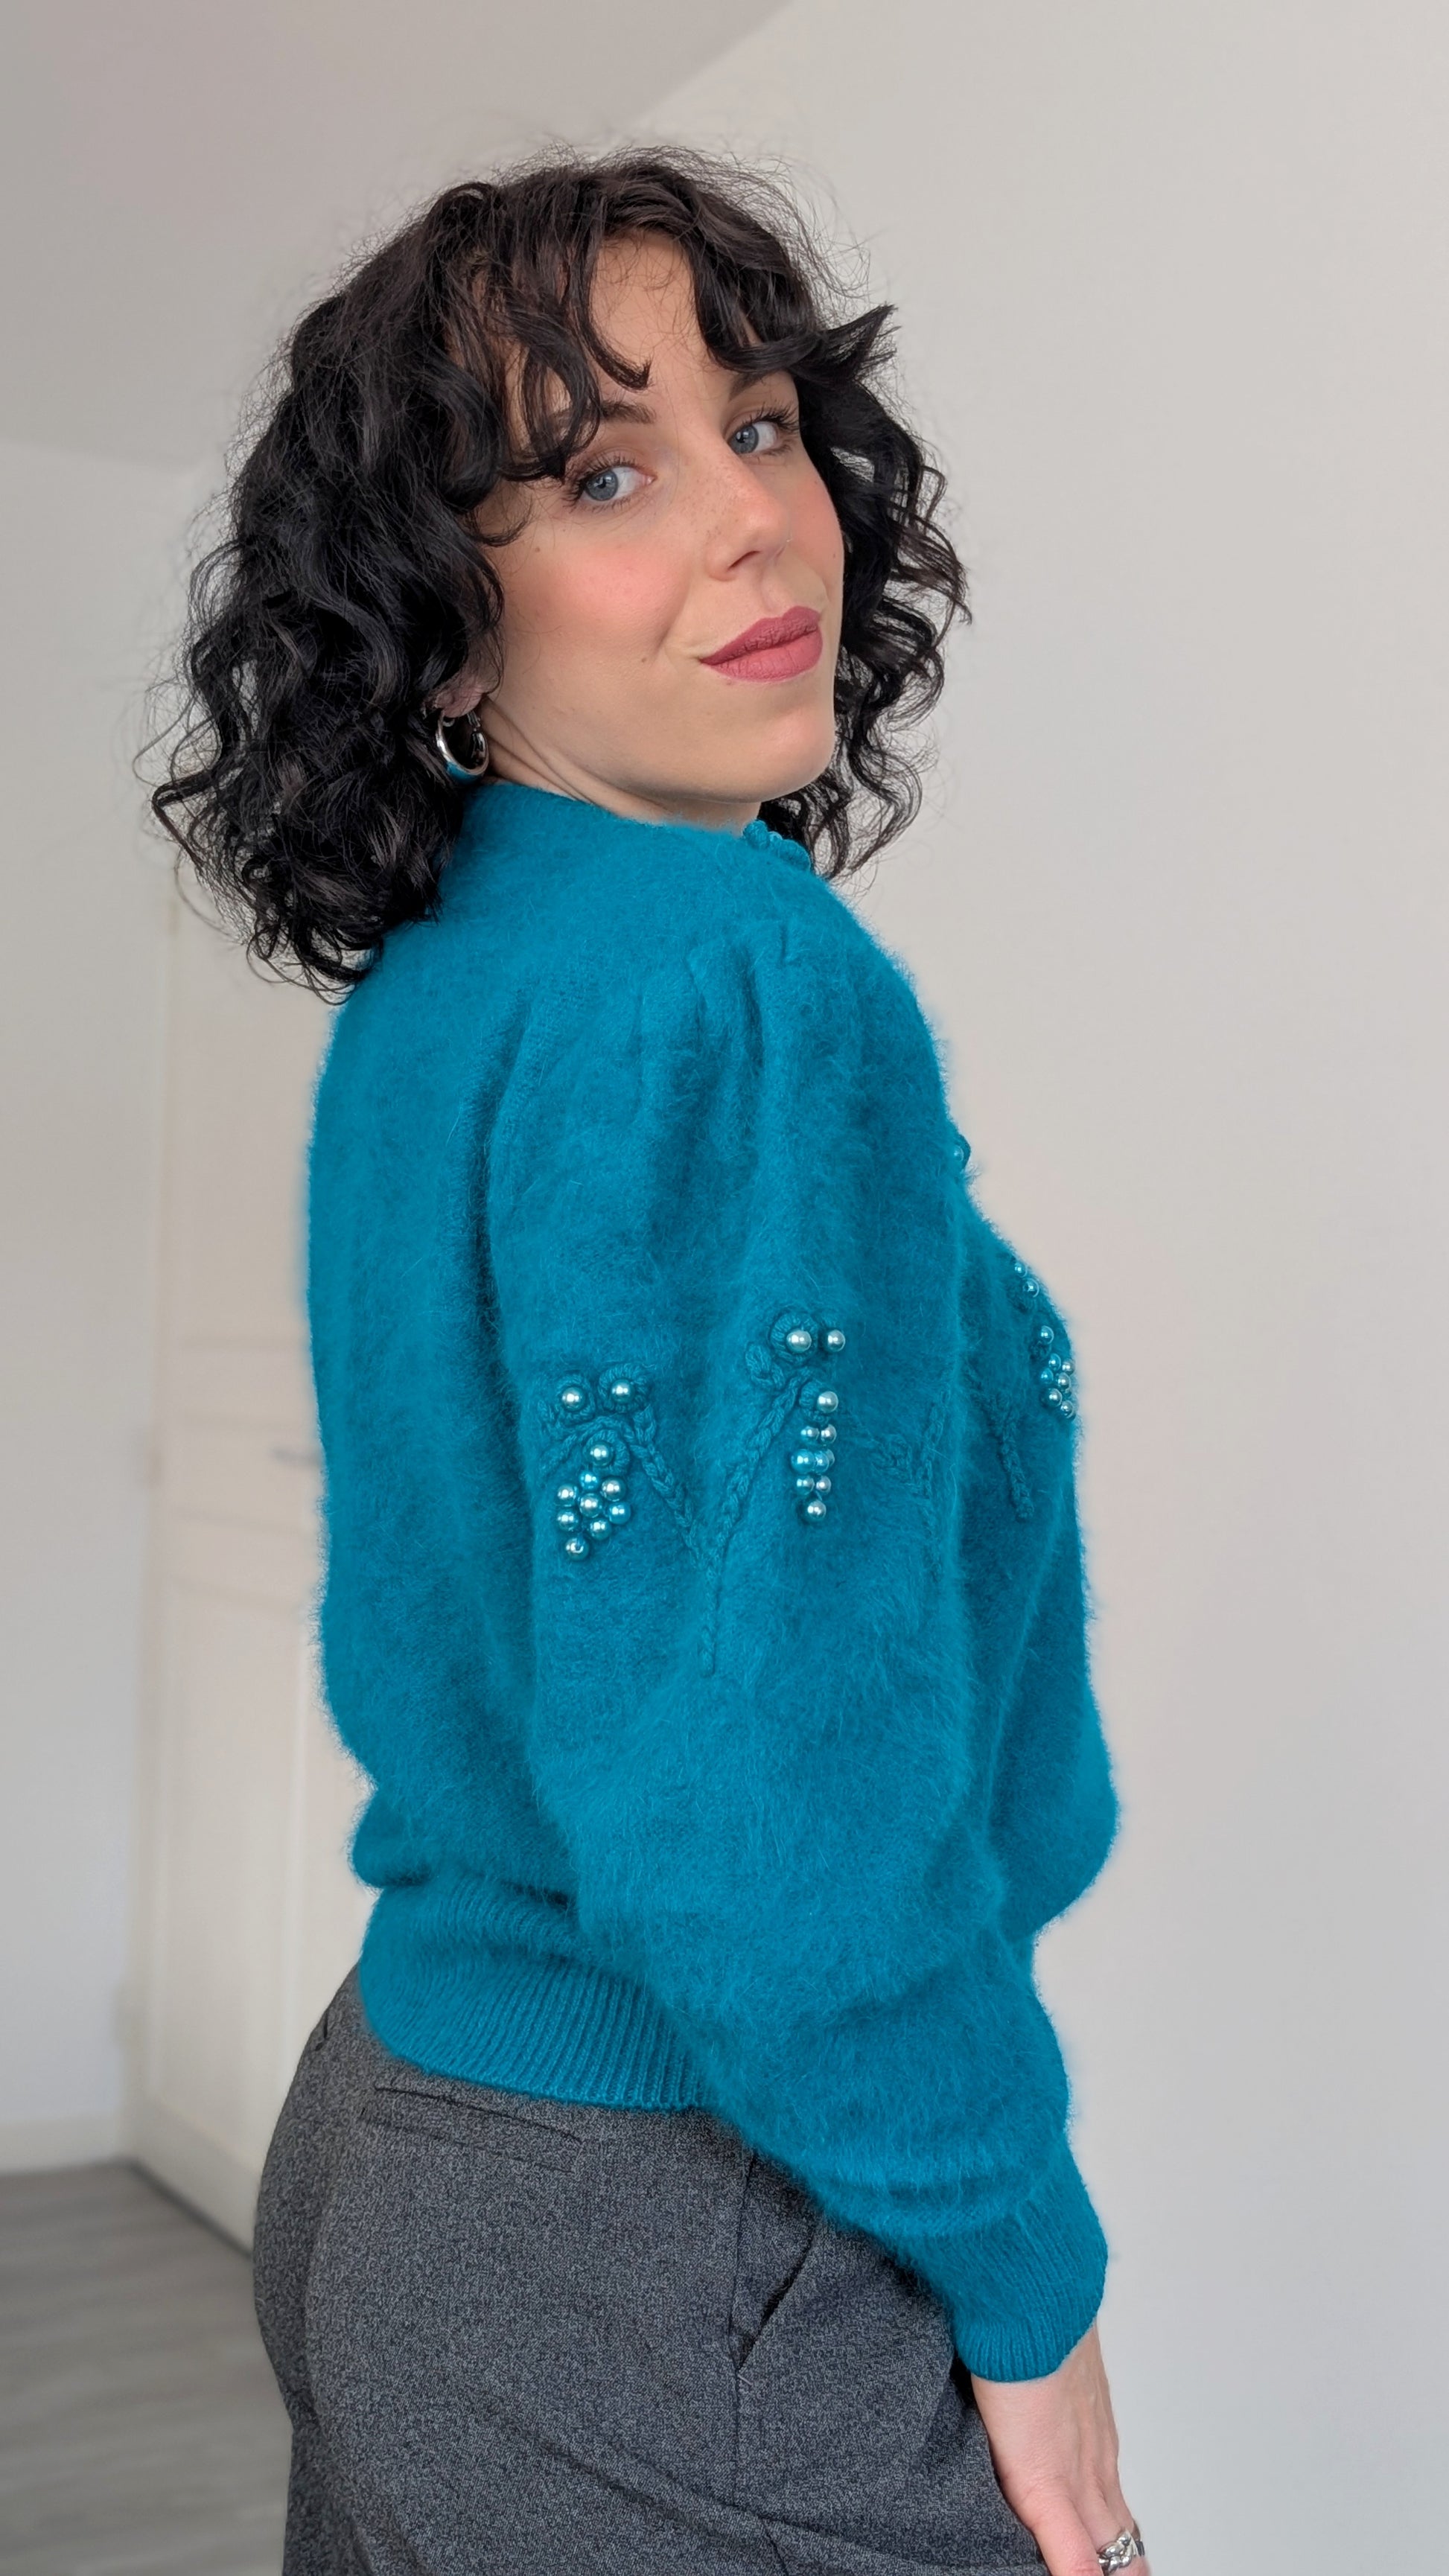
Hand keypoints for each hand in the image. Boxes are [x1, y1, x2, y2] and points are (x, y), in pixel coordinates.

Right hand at [971, 2322, 1146, 2575]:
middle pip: (1118, 2537)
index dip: (1119, 2539)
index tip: (1129, 2560)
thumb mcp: (1042, 2354)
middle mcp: (1094, 2461)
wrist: (1028, 2297)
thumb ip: (1038, 2377)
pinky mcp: (1048, 2487)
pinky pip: (1073, 2557)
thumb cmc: (1028, 2315)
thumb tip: (1027, 2362)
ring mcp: (1078, 2477)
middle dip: (1125, 2566)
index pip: (1113, 2503)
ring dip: (1112, 2572)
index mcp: (1093, 2434)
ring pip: (1106, 2551)